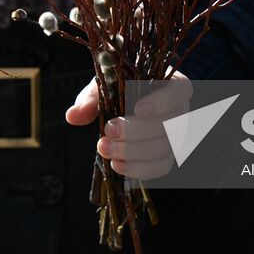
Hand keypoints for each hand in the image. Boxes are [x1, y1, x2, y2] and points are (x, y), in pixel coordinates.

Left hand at [66, 71, 192, 179]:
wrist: (123, 104)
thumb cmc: (118, 87)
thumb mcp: (105, 85)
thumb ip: (91, 99)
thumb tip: (73, 116)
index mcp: (172, 84)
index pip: (178, 91)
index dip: (163, 101)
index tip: (138, 108)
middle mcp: (181, 110)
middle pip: (169, 124)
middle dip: (136, 131)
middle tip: (108, 131)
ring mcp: (177, 136)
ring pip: (163, 149)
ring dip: (133, 152)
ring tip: (105, 149)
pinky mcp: (168, 156)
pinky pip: (160, 167)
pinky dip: (138, 169)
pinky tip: (116, 165)